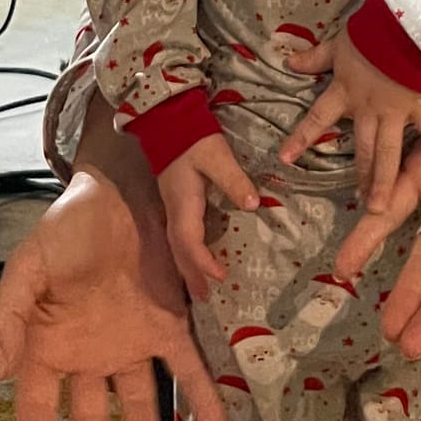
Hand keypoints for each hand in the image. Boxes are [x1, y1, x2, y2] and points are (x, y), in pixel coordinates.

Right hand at [0, 138, 228, 420]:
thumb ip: (8, 316)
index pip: (38, 405)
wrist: (118, 190)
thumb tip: (3, 373)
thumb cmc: (67, 229)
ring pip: (140, 402)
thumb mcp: (27, 267)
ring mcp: (131, 340)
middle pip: (93, 414)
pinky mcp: (170, 325)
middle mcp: (91, 351)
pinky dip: (203, 407)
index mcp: (50, 343)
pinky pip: (189, 373)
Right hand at [156, 130, 261, 298]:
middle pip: (180, 251)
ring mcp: (172, 207)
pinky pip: (179, 236)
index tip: (221, 277)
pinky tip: (195, 259)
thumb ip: (234, 180)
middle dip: (191, 275)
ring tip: (200, 289)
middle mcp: (174, 210)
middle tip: (205, 299)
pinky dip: (187, 253)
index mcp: (184, 204)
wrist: (168, 121)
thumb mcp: (217, 156)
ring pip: (177, 245)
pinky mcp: (176, 202)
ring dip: (187, 268)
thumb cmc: (193, 139)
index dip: (203, 263)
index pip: (190, 242)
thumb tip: (252, 206)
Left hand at [279, 27, 420, 211]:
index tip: (284, 159)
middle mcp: (368, 110)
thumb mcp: (336, 45)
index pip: (317, 119)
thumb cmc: (369, 33)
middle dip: (361, 178)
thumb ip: (314, 58)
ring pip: (389, 152)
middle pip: (362, 150)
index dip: (300, 138)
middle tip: (361, 207)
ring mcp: (396, 112)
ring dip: (385, 181)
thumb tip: (288, 61)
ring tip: (382, 208)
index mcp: (345, 94)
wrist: (403, 24)